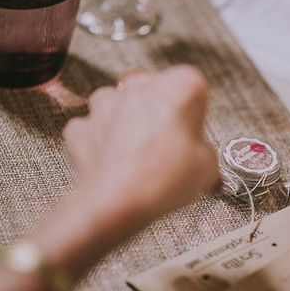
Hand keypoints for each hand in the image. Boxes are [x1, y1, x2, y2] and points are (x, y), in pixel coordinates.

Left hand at [63, 65, 220, 234]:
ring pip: (120, 105)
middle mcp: (141, 87)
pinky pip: (94, 129)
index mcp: (178, 87)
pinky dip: (102, 143)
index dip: (196, 114)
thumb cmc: (161, 179)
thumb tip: (202, 162)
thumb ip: (206, 156)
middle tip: (171, 145)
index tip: (196, 133)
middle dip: (161, 113)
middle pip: (155, 91)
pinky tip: (116, 163)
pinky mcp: (82, 127)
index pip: (194, 87)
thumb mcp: (207, 169)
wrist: (116, 204)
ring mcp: (106, 105)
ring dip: (129, 124)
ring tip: (142, 155)